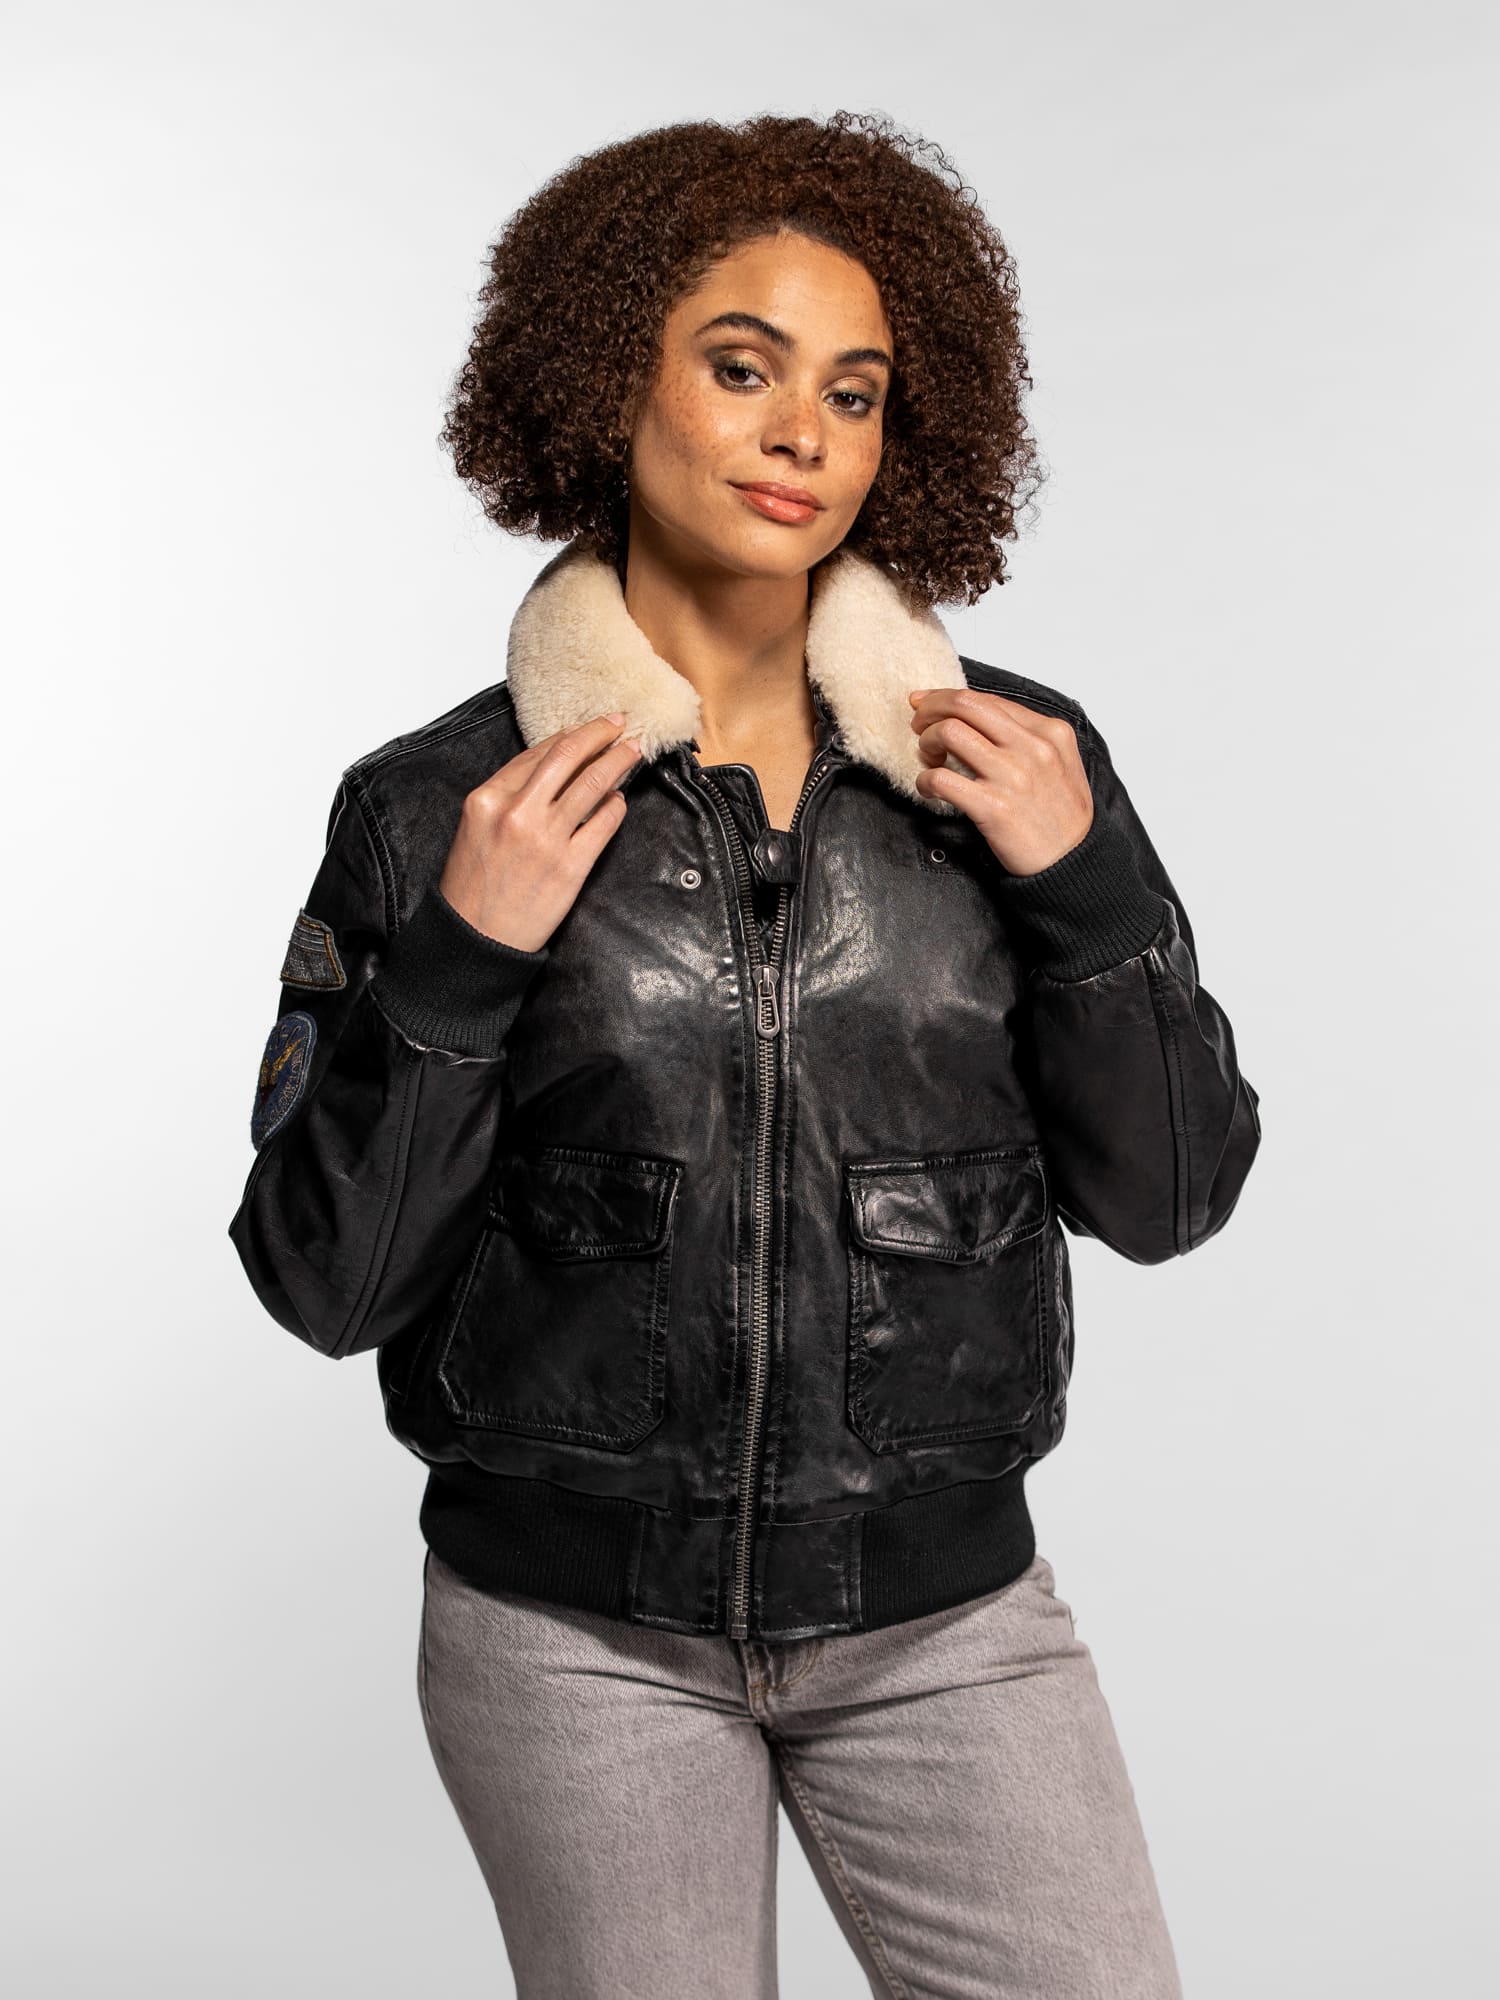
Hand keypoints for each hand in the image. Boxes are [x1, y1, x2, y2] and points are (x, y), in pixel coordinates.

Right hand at [438, 714, 643, 951]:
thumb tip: (550, 768)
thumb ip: (507, 796)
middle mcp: (516, 813)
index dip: (569, 735)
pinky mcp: (570, 866)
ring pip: (593, 784)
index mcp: (487, 799)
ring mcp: (546, 839)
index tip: (587, 726)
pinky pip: (603, 823)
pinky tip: (620, 799)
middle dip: (599, 733)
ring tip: (633, 750)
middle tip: (620, 723)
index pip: (536, 754)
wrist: (477, 938)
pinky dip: (616, 806)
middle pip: (568, 756)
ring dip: (618, 761)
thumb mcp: (475, 828)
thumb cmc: (474, 887)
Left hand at [907, 687, 1094, 876]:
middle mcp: (1032, 748)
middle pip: (965, 706)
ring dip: (927, 742)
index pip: (988, 700)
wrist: (1073, 861)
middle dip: (931, 709)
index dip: (948, 697)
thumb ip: (1028, 736)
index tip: (927, 702)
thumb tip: (978, 717)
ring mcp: (1012, 776)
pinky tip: (928, 788)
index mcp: (1049, 732)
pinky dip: (925, 780)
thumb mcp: (1061, 761)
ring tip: (929, 758)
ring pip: (950, 733)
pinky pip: (942, 779)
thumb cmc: (1063, 816)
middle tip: (919, 725)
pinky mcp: (993, 807)